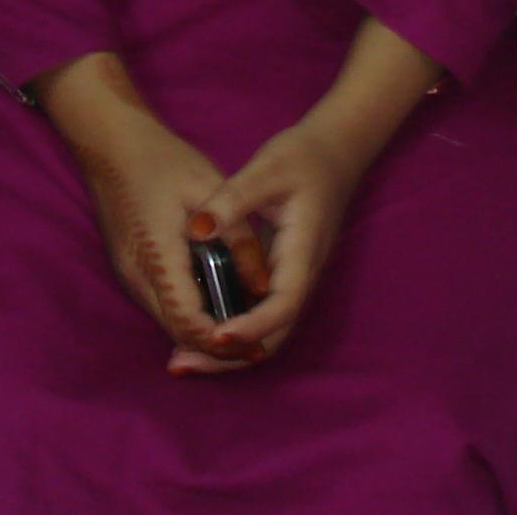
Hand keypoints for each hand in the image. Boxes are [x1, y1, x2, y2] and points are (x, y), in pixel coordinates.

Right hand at [71, 111, 268, 372]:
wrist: (111, 142)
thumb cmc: (162, 160)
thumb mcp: (209, 189)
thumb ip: (238, 237)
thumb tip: (264, 284)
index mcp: (158, 256)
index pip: (188, 320)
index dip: (222, 341)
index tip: (256, 346)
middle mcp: (137, 275)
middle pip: (177, 331)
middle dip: (216, 345)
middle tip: (257, 347)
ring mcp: (129, 273)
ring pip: (168, 320)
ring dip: (202, 330)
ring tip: (245, 328)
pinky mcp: (129, 268)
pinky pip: (161, 303)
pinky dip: (189, 312)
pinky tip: (217, 302)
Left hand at [186, 117, 364, 367]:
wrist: (334, 151)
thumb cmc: (302, 157)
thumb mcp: (265, 169)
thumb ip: (231, 198)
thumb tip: (196, 229)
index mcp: (303, 252)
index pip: (283, 304)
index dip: (251, 327)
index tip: (215, 337)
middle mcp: (301, 275)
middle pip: (273, 335)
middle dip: (231, 358)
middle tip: (182, 364)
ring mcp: (293, 279)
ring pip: (267, 332)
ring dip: (229, 354)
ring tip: (182, 359)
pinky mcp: (282, 276)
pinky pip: (260, 316)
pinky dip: (232, 333)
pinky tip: (199, 331)